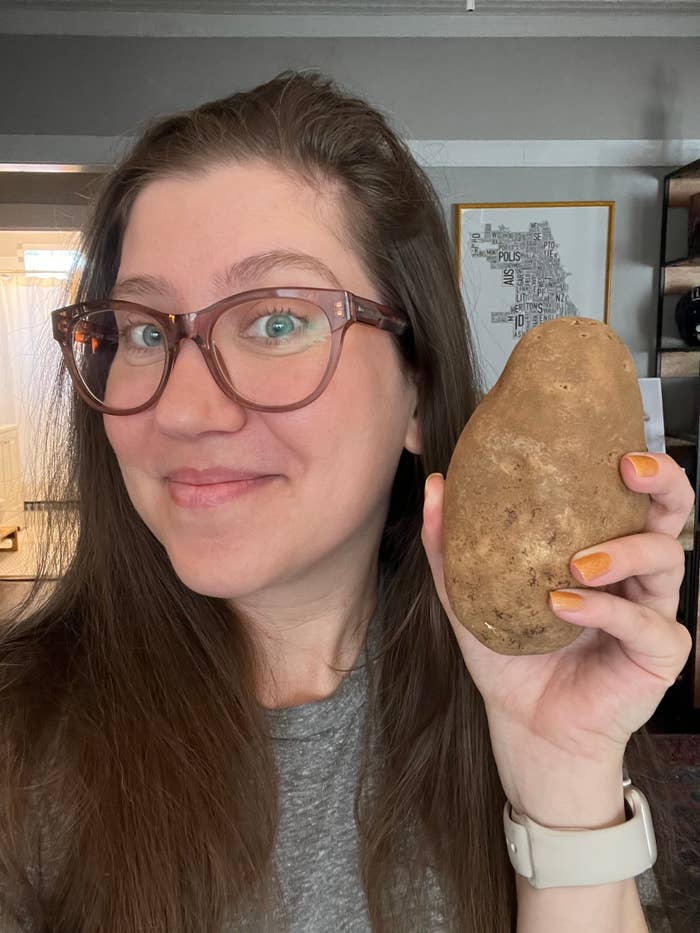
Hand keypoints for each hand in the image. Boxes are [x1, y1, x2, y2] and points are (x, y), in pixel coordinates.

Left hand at [421, 452, 694, 817]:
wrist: (524, 725)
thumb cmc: (510, 656)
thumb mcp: (471, 597)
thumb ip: (452, 546)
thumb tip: (435, 484)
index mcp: (601, 547)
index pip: (628, 493)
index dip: (632, 460)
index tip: (607, 438)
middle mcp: (635, 572)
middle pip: (673, 512)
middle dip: (662, 482)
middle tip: (628, 469)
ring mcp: (652, 610)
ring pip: (667, 558)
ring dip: (623, 550)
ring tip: (576, 562)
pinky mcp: (658, 652)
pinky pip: (645, 622)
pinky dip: (606, 610)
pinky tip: (567, 607)